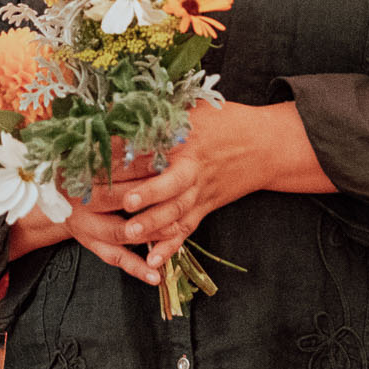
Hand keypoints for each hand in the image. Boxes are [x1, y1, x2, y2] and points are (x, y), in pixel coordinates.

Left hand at [109, 101, 330, 267]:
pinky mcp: (204, 208)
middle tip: (116, 202)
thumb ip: (160, 110)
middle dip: (142, 193)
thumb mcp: (195, 107)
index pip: (154, 145)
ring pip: (176, 211)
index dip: (128, 154)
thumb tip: (117, 107)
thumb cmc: (227, 121)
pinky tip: (152, 261)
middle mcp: (192, 167)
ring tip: (129, 233)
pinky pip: (186, 230)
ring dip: (153, 223)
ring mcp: (199, 191)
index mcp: (186, 138)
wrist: (268, 145)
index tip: (100, 159)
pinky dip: (170, 247)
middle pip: (166, 182)